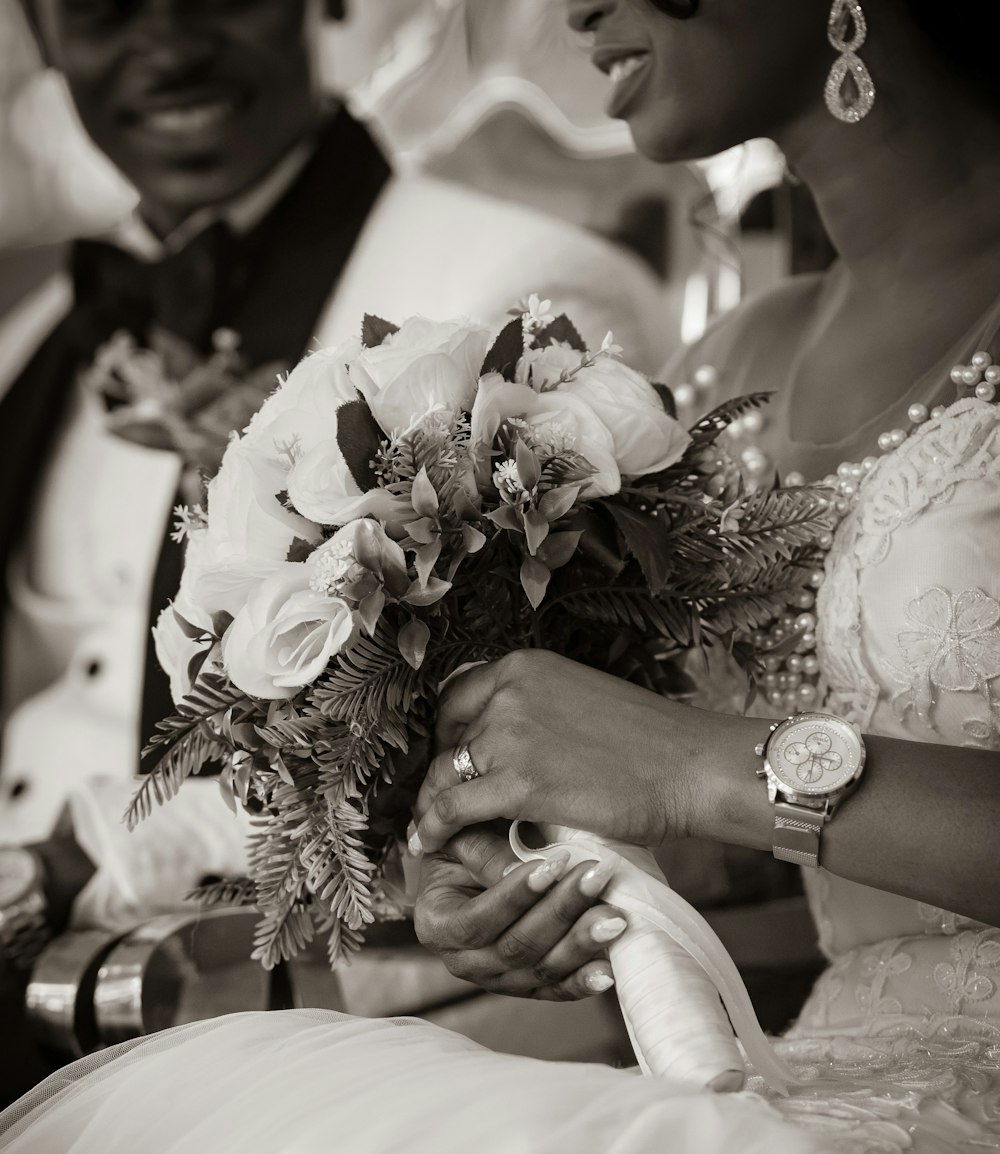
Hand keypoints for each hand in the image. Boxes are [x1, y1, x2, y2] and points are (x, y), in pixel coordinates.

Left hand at [414, 650, 710, 853]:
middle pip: (449, 739)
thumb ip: (536, 710)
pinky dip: (435, 829)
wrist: (692, 767)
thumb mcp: (579, 699)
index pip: (455, 699)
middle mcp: (508, 692)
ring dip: (435, 806)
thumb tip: (502, 741)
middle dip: (442, 774)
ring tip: (434, 830)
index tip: (452, 761)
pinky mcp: (516, 783)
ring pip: (444, 776)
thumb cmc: (649, 743)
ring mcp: (509, 735)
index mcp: (524, 666)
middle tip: (444, 803)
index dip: (448, 734)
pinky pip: (452, 809)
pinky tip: (432, 843)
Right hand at [414, 824, 626, 999]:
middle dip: (560, 910)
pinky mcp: (527, 987)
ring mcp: (496, 980)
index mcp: (436, 926)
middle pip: (515, 947)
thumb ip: (482, 852)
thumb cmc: (466, 841)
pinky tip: (609, 969)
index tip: (554, 863)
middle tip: (597, 876)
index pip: (477, 920)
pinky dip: (583, 981)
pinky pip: (556, 990)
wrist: (475, 863)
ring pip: (541, 970)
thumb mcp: (461, 838)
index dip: (515, 895)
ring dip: (581, 942)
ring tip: (615, 915)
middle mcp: (462, 962)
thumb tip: (513, 870)